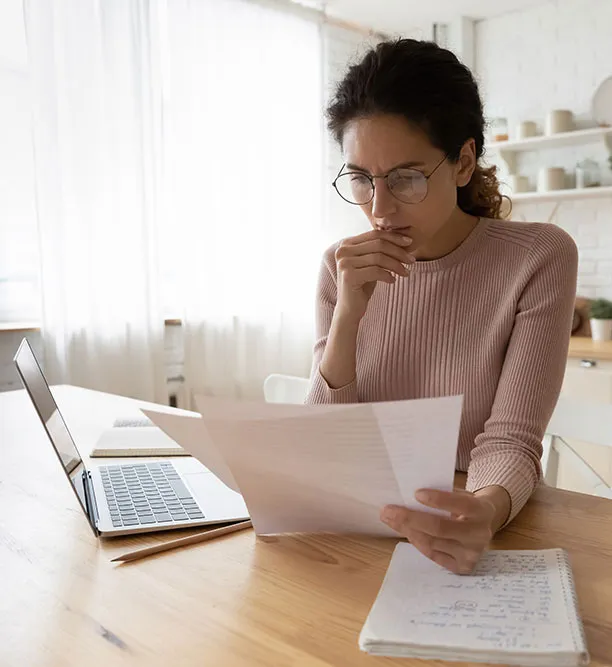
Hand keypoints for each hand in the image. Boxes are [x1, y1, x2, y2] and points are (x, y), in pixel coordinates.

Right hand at [334, 229, 414, 319]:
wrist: (350, 308)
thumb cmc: (362, 285)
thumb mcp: (370, 263)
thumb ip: (378, 249)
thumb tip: (403, 237)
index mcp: (346, 244)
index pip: (375, 234)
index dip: (394, 237)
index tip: (409, 243)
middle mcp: (342, 251)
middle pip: (378, 244)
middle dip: (398, 251)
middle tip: (411, 260)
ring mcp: (344, 263)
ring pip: (379, 258)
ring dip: (396, 265)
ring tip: (406, 272)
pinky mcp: (349, 276)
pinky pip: (376, 271)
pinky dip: (388, 275)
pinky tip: (393, 281)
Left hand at [380, 489, 496, 573]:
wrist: (486, 525)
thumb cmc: (466, 505)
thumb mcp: (462, 495)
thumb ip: (444, 495)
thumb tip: (409, 496)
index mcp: (481, 511)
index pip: (460, 504)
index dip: (439, 500)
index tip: (416, 493)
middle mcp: (479, 535)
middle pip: (440, 528)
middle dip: (410, 519)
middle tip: (388, 510)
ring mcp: (471, 554)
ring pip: (432, 543)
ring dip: (407, 530)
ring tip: (390, 520)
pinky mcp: (463, 567)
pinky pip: (433, 555)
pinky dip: (417, 542)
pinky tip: (406, 532)